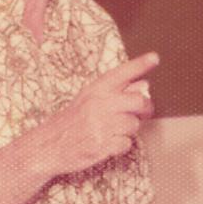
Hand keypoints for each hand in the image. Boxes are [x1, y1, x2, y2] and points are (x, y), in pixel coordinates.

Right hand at [33, 52, 157, 176]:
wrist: (48, 146)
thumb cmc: (71, 121)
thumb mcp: (89, 99)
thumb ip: (117, 92)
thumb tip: (144, 85)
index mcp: (95, 89)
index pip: (122, 73)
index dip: (140, 65)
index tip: (154, 57)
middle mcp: (99, 104)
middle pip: (139, 101)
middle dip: (144, 109)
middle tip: (141, 113)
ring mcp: (100, 125)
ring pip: (134, 124)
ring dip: (128, 129)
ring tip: (112, 130)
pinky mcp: (101, 145)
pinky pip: (126, 143)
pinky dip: (121, 145)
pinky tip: (107, 142)